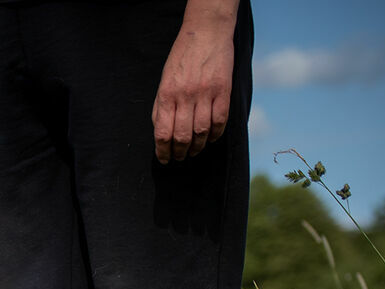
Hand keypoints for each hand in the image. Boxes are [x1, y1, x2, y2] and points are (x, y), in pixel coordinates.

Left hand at [151, 4, 237, 163]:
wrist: (205, 32)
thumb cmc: (182, 58)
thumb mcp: (164, 81)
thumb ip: (161, 106)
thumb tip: (160, 132)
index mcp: (166, 95)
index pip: (162, 132)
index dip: (162, 151)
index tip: (164, 159)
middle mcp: (185, 96)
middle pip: (181, 136)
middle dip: (179, 153)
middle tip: (179, 158)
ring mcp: (205, 94)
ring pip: (201, 131)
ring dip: (197, 146)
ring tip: (194, 151)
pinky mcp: (224, 90)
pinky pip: (220, 120)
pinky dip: (216, 134)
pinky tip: (211, 138)